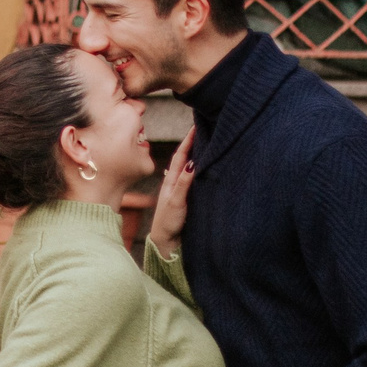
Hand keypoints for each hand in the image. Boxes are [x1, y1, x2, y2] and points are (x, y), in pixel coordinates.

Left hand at [147, 133, 193, 258]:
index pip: (181, 156)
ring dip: (193, 153)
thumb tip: (191, 164)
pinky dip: (193, 168)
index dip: (188, 141)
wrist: (164, 241)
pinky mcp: (183, 197)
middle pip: (184, 157)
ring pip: (186, 166)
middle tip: (201, 128)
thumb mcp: (176, 202)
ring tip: (202, 141)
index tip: (196, 126)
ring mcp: (178, 189)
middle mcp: (174, 182)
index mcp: (171, 180)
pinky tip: (197, 165)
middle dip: (192, 143)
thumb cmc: (169, 222)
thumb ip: (183, 184)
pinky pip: (189, 177)